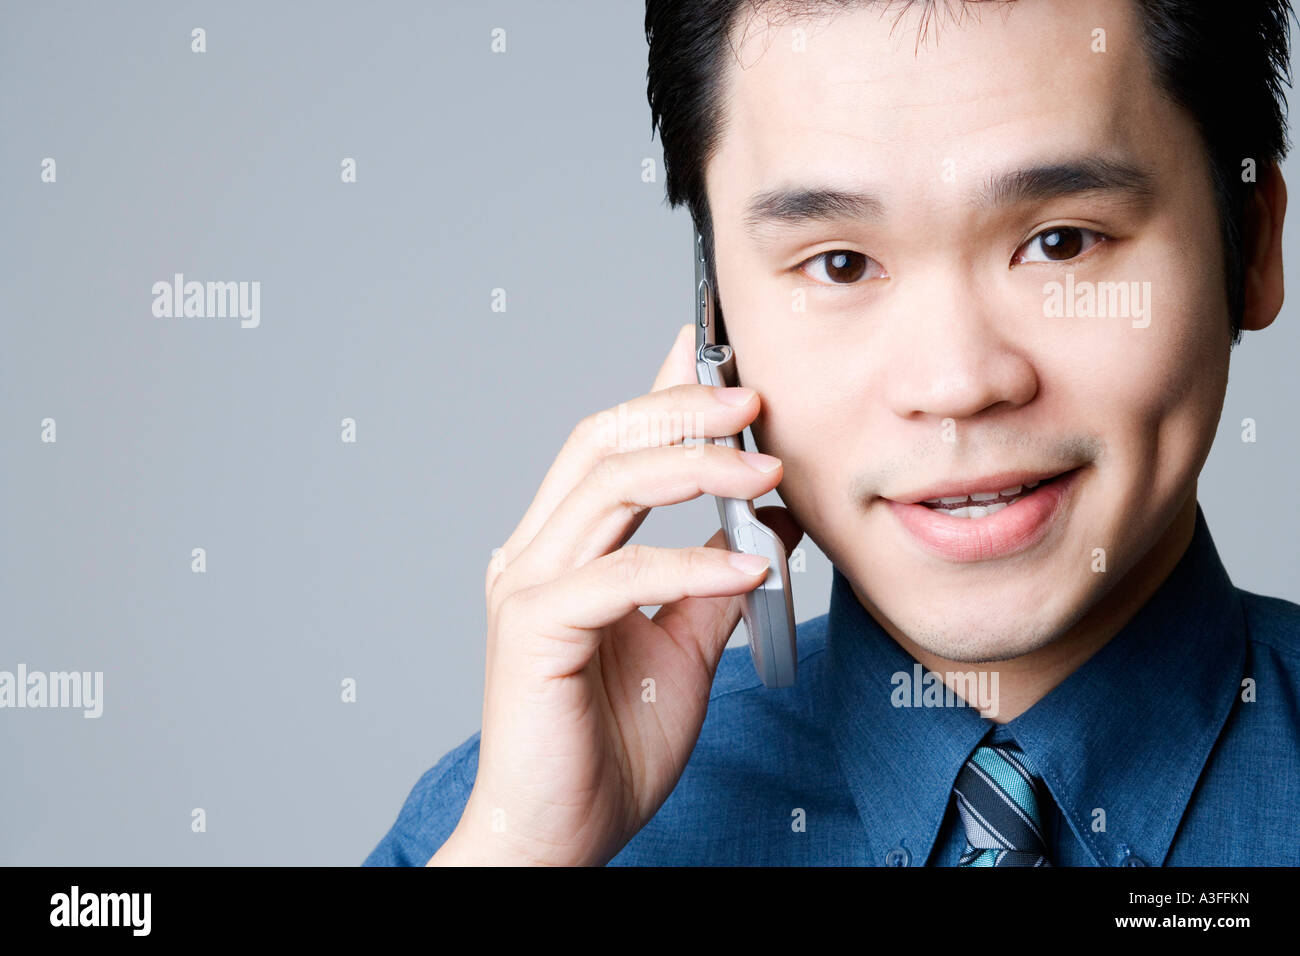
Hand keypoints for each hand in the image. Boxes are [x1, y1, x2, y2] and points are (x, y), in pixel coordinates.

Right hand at [430, 323, 801, 865]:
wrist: (560, 833)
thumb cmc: (610, 745)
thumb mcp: (684, 649)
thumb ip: (713, 583)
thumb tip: (764, 522)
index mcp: (564, 549)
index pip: (611, 445)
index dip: (660, 389)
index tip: (711, 345)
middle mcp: (535, 553)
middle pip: (602, 441)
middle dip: (681, 408)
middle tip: (754, 397)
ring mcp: (528, 586)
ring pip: (608, 488)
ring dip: (694, 467)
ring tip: (765, 469)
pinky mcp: (535, 629)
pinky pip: (621, 573)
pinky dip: (689, 562)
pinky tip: (747, 566)